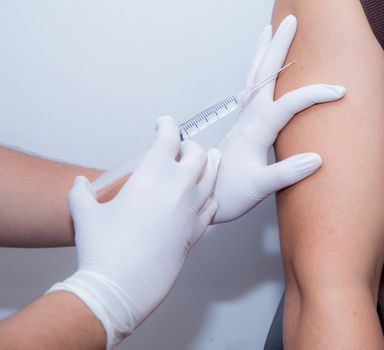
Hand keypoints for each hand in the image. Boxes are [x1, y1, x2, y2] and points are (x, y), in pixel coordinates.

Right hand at [48, 117, 219, 348]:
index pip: (169, 138)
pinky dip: (211, 197)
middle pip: (197, 155)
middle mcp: (178, 188)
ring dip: (210, 165)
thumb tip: (79, 183)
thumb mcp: (85, 214)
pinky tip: (208, 197)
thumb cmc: (103, 250)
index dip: (168, 126)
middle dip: (190, 146)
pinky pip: (211, 208)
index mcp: (153, 175)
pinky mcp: (196, 231)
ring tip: (210, 158)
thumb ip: (80, 193)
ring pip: (211, 178)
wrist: (122, 285)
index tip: (164, 123)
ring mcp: (191, 210)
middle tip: (182, 147)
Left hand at [213, 15, 346, 222]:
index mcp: (255, 131)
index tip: (340, 91)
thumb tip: (316, 158)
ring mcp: (244, 120)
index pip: (288, 104)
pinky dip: (257, 70)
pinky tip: (262, 70)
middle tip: (290, 22)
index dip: (315, 95)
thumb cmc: (228, 194)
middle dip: (279, 46)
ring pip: (254, 76)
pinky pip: (251, 88)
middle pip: (264, 74)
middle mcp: (248, 119)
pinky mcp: (243, 125)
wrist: (204, 198)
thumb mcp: (258, 188)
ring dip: (264, 52)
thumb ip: (286, 173)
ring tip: (270, 31)